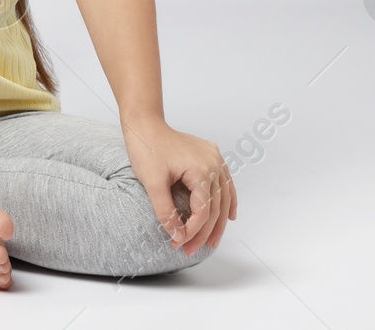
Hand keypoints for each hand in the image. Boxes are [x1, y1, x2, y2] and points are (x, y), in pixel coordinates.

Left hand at [120, 116, 236, 255]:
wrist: (145, 124)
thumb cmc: (146, 149)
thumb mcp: (152, 182)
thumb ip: (165, 211)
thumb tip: (178, 235)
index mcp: (201, 169)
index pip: (203, 210)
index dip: (192, 231)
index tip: (178, 244)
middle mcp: (214, 163)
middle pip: (215, 207)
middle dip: (204, 232)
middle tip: (190, 250)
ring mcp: (215, 158)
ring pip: (224, 197)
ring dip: (219, 222)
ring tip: (212, 243)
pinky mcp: (211, 156)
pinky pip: (225, 183)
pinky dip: (227, 201)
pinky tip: (229, 216)